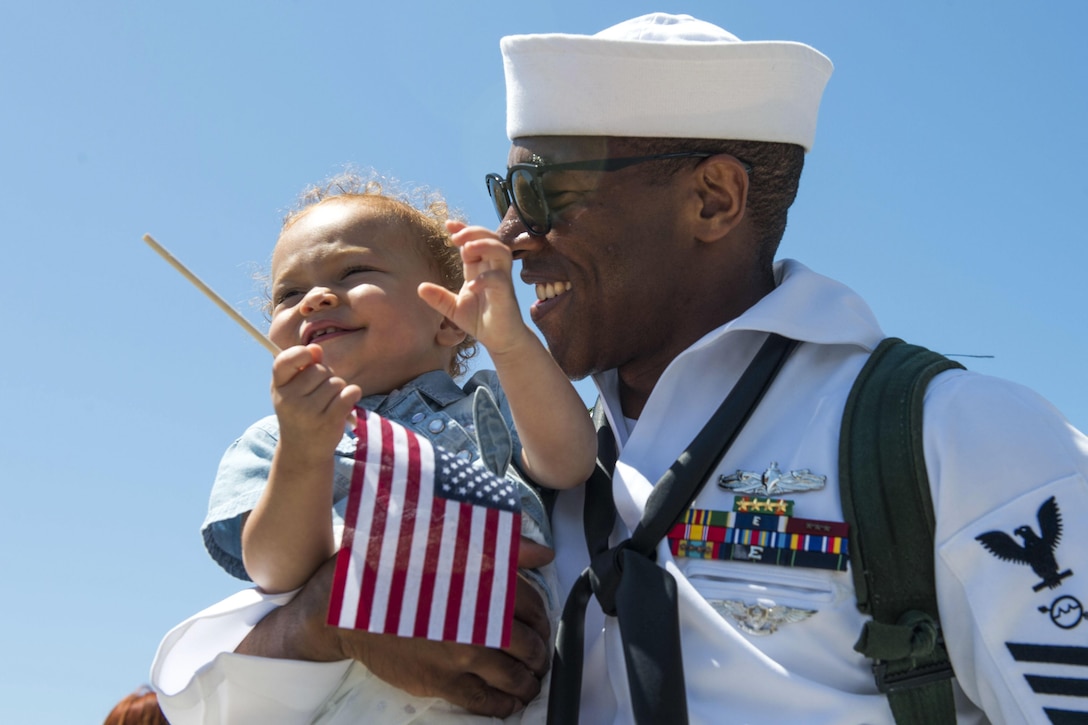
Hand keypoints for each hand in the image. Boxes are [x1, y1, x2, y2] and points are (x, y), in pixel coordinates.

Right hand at [238, 542, 553, 717]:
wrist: (350, 606)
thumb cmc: (399, 569)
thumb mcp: (453, 544)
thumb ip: (507, 549)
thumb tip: (545, 554)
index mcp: (487, 584)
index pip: (534, 606)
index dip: (543, 618)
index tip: (540, 624)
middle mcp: (481, 621)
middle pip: (530, 645)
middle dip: (539, 653)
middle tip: (538, 656)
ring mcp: (463, 655)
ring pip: (513, 678)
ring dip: (527, 683)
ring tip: (529, 682)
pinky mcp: (442, 681)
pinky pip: (483, 701)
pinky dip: (502, 705)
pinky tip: (508, 703)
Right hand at [271, 344, 360, 459]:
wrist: (304, 451)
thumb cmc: (301, 413)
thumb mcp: (295, 390)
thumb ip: (305, 367)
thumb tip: (316, 349)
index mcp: (278, 388)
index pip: (284, 361)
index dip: (300, 353)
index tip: (310, 355)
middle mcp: (289, 400)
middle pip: (319, 370)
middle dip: (327, 376)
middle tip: (322, 392)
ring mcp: (308, 412)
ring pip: (337, 382)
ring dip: (339, 389)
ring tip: (329, 404)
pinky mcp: (328, 421)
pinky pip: (349, 393)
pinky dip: (353, 395)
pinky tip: (347, 404)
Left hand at [417, 221, 534, 355]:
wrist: (500, 340)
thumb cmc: (480, 321)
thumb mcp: (453, 309)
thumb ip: (439, 298)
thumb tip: (419, 287)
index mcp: (479, 268)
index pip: (474, 241)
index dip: (463, 230)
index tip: (448, 224)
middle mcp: (492, 269)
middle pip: (491, 238)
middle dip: (474, 232)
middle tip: (456, 236)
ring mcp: (501, 280)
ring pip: (502, 251)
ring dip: (485, 246)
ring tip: (467, 250)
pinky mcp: (506, 295)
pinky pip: (499, 279)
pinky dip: (485, 278)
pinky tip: (471, 285)